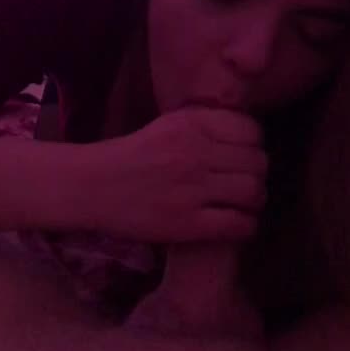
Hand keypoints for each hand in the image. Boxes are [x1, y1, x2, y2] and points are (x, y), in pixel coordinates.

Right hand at [91, 107, 267, 243]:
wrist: (92, 186)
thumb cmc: (131, 155)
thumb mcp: (168, 124)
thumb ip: (205, 124)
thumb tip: (247, 130)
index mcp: (191, 125)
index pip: (251, 132)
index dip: (254, 146)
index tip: (245, 156)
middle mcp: (194, 153)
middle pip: (256, 162)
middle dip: (257, 174)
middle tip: (247, 183)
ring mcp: (191, 189)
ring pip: (253, 192)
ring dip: (255, 201)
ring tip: (244, 204)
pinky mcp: (187, 223)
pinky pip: (238, 224)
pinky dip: (246, 225)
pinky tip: (237, 224)